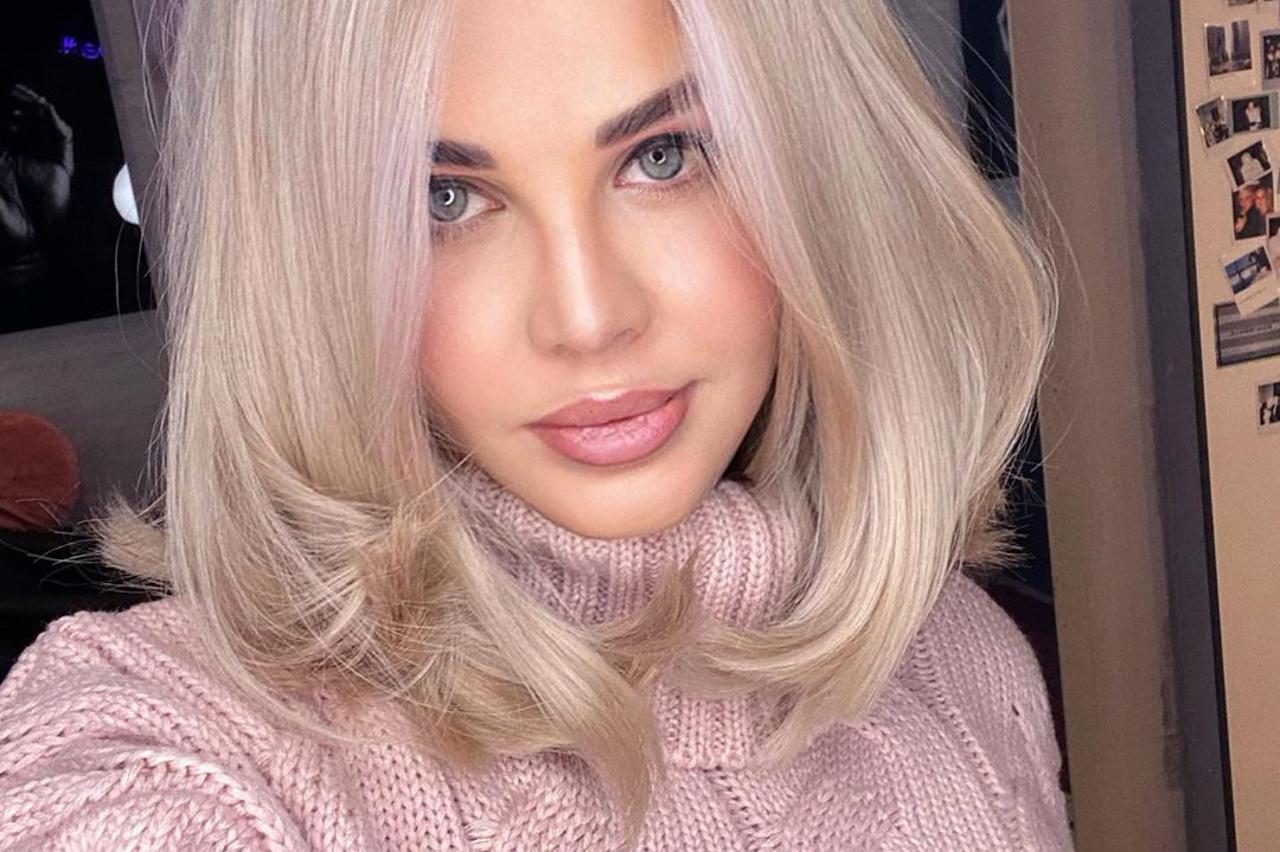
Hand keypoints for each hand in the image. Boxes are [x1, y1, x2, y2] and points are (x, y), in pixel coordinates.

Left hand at [0, 83, 74, 251]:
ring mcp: (45, 162)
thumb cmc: (3, 218)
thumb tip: (2, 142)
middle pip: (29, 123)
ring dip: (40, 112)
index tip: (7, 97)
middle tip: (16, 92)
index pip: (10, 128)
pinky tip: (48, 114)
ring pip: (46, 129)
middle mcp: (27, 156)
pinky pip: (63, 143)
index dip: (9, 112)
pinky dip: (57, 126)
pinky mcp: (61, 170)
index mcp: (7, 158)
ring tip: (30, 100)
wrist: (26, 243)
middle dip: (24, 105)